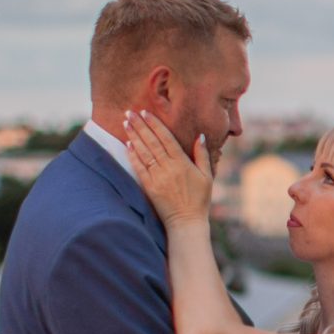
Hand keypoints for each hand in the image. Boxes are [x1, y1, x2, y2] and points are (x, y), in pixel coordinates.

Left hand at [124, 109, 212, 227]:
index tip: (146, 112)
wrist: (186, 222)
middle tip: (130, 112)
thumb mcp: (207, 176)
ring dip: (134, 136)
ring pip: (143, 152)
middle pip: (152, 142)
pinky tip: (128, 144)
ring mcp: (157, 177)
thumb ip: (202, 155)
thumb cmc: (199, 200)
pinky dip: (133, 155)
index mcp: (182, 163)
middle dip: (140, 125)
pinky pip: (139, 167)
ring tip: (126, 122)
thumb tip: (199, 136)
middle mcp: (168, 168)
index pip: (166, 138)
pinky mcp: (149, 187)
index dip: (155, 124)